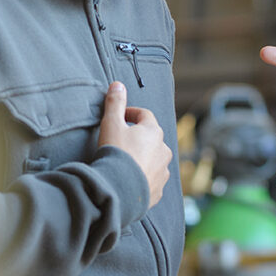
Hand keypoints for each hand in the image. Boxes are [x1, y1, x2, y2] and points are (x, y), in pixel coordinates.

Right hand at [98, 82, 171, 207]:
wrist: (118, 191)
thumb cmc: (115, 153)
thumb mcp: (111, 124)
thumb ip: (115, 103)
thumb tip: (118, 85)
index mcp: (154, 132)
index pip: (144, 115)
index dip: (130, 113)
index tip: (119, 117)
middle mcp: (163, 150)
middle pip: (152, 138)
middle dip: (138, 137)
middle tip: (121, 141)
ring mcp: (162, 171)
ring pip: (154, 159)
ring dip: (143, 158)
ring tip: (126, 163)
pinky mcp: (158, 190)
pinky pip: (152, 179)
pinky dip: (143, 177)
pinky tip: (130, 180)